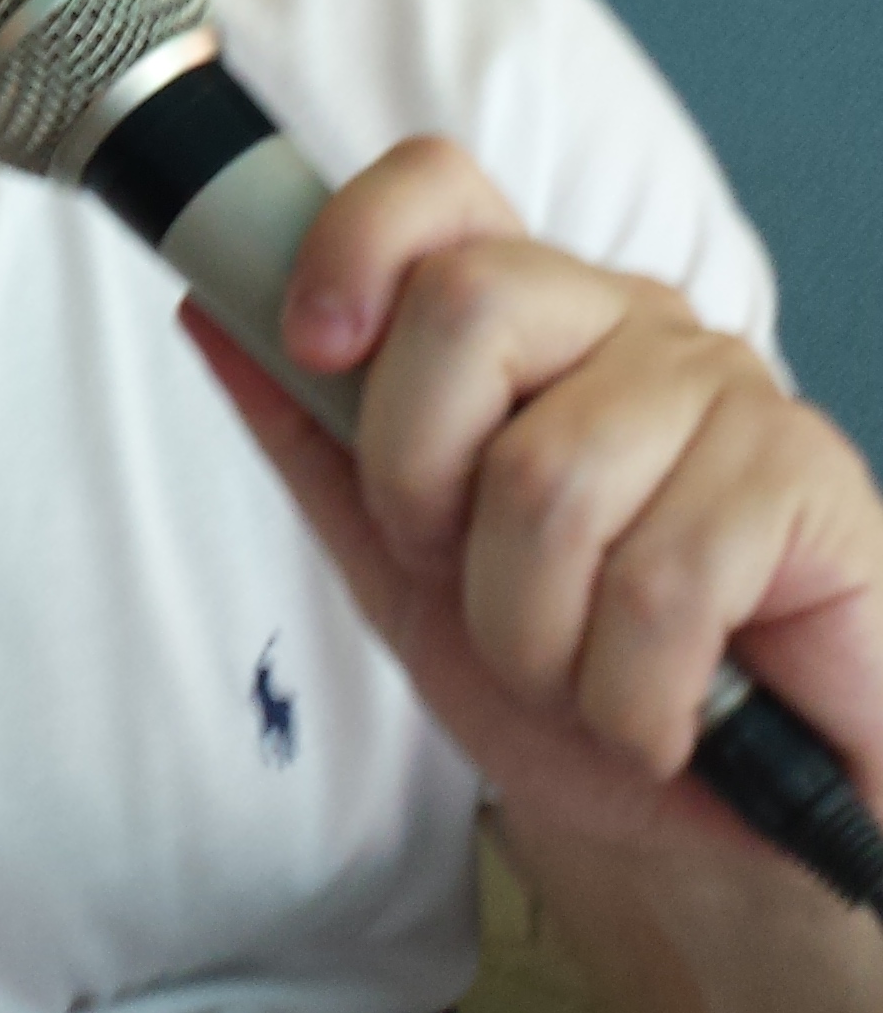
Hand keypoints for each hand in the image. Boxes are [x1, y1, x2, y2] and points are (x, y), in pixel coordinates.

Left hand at [180, 138, 882, 872]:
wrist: (712, 823)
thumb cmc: (571, 674)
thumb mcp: (406, 570)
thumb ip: (315, 442)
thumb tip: (205, 310)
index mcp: (529, 320)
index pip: (439, 189)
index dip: (353, 240)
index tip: (314, 343)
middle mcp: (628, 322)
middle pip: (467, 306)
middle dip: (419, 488)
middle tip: (469, 583)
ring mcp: (726, 388)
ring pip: (549, 478)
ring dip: (532, 638)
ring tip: (579, 678)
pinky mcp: (807, 476)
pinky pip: (665, 583)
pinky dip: (630, 698)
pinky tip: (657, 720)